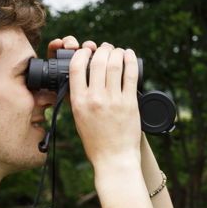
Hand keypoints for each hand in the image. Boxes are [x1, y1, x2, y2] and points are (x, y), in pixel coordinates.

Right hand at [66, 39, 140, 167]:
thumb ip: (77, 98)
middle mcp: (95, 99)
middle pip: (98, 61)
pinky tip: (129, 54)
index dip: (82, 53)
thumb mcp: (79, 118)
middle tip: (106, 49)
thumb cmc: (96, 141)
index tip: (86, 51)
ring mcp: (113, 100)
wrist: (114, 158)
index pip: (76, 67)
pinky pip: (130, 75)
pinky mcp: (130, 103)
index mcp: (78, 102)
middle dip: (102, 50)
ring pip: (115, 64)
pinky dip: (130, 60)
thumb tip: (76, 79)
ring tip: (117, 51)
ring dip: (116, 52)